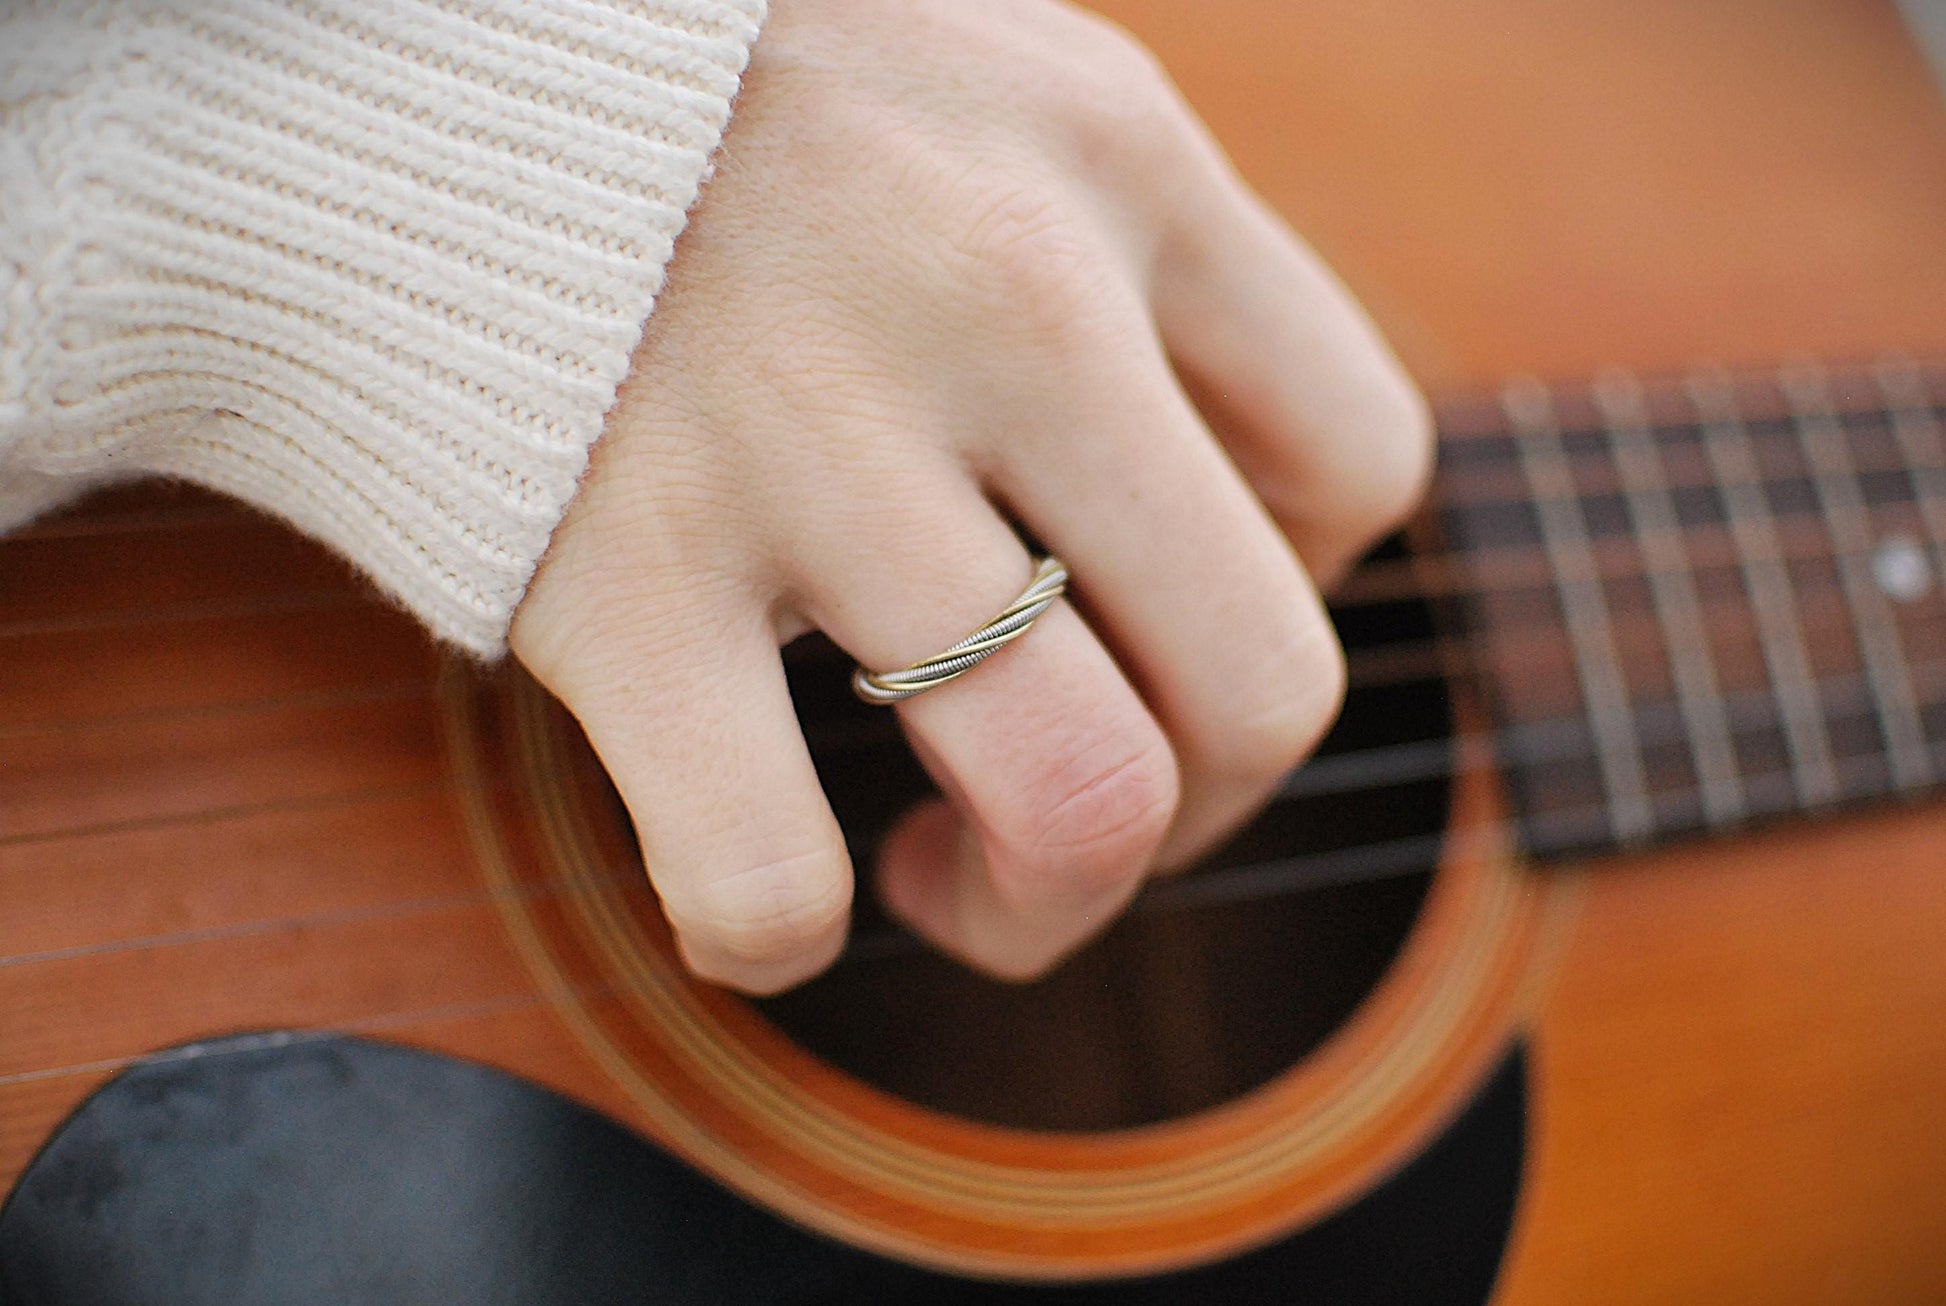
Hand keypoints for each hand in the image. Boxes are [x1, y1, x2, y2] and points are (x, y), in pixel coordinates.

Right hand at [510, 0, 1430, 993]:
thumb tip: (1198, 503)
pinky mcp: (615, 570)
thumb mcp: (975, 93)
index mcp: (1110, 160)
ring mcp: (808, 436)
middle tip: (1080, 813)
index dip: (1295, 595)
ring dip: (1038, 910)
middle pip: (1267, 684)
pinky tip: (757, 894)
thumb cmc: (698, 104)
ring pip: (1082, 801)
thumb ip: (1114, 257)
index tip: (1154, 607)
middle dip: (1201, 818)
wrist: (365, 53)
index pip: (1362, 465)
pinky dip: (780, 938)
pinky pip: (767, 873)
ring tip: (941, 872)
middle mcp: (1002, 291)